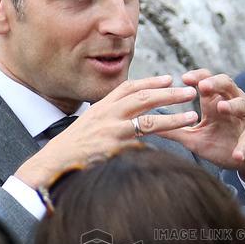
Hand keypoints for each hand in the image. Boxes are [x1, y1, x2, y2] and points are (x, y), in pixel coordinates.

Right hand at [15, 75, 197, 188]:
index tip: (168, 78)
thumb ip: (106, 121)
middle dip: (169, 93)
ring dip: (173, 118)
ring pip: (149, 121)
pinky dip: (156, 148)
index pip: (128, 88)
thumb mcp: (86, 128)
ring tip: (192, 117)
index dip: (150, 82)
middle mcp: (106, 115)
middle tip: (189, 91)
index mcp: (100, 108)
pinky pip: (142, 146)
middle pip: (143, 98)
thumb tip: (127, 123)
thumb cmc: (70, 151)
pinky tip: (172, 149)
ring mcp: (111, 132)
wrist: (52, 165)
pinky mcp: (114, 149)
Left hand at [161, 69, 244, 188]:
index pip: (207, 81)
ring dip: (232, 106)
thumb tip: (145, 126)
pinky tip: (237, 154)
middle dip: (215, 83)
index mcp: (216, 102)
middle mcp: (234, 104)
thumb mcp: (195, 138)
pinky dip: (244, 146)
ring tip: (220, 109)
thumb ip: (174, 131)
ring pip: (244, 104)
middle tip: (202, 86)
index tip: (183, 77)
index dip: (198, 77)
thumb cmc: (225, 143)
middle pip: (227, 84)